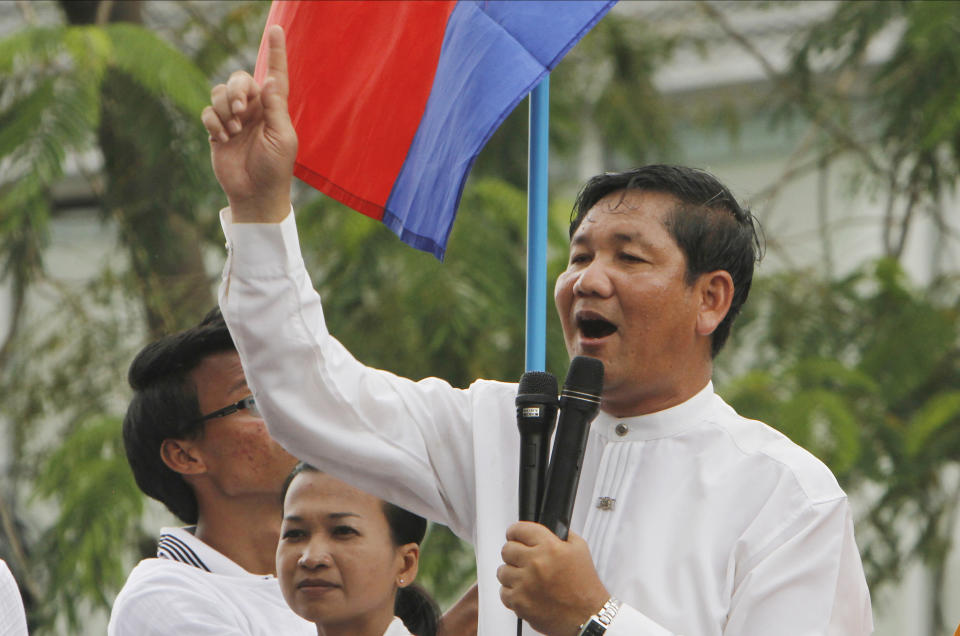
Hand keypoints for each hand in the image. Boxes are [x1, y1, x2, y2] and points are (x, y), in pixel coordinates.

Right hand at [201, 24, 296, 222]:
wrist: (256, 193)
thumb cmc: (275, 168)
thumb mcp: (282, 138)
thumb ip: (275, 108)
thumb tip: (269, 79)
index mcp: (274, 108)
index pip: (275, 75)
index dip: (276, 52)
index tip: (276, 29)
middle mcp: (254, 109)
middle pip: (239, 79)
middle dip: (236, 89)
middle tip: (240, 109)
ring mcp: (234, 119)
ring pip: (220, 92)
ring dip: (224, 108)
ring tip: (233, 130)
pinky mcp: (217, 130)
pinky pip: (207, 111)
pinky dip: (212, 121)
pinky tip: (222, 137)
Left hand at [498, 522, 608, 635]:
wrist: (587, 616)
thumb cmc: (584, 585)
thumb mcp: (579, 548)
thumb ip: (561, 534)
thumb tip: (544, 529)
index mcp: (550, 547)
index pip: (519, 529)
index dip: (515, 532)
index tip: (514, 535)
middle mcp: (536, 564)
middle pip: (507, 550)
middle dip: (514, 553)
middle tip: (522, 559)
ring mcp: (525, 584)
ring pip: (503, 571)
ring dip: (512, 573)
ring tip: (526, 578)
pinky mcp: (520, 602)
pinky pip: (503, 592)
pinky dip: (512, 592)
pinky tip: (525, 592)